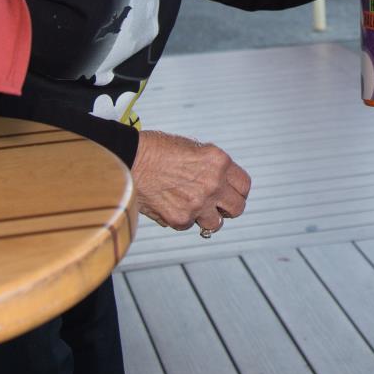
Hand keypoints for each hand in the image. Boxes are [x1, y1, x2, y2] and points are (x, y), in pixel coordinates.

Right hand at [132, 130, 250, 233]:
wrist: (129, 159)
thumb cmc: (155, 150)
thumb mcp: (193, 148)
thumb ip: (211, 166)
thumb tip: (219, 181)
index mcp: (219, 162)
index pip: (244, 185)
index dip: (238, 190)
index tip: (232, 193)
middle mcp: (213, 184)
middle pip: (237, 208)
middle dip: (228, 207)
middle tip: (218, 205)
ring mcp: (198, 204)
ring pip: (216, 223)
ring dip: (207, 217)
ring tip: (194, 208)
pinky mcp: (180, 219)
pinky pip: (189, 225)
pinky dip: (183, 218)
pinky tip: (171, 204)